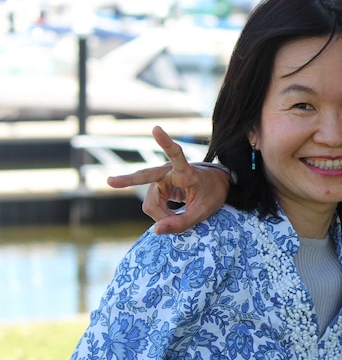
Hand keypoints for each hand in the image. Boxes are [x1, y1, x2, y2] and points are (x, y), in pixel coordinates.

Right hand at [107, 126, 229, 233]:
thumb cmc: (212, 194)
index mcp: (186, 172)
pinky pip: (152, 205)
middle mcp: (170, 172)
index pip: (176, 155)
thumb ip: (182, 223)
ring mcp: (162, 179)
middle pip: (146, 178)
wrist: (214, 186)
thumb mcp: (204, 212)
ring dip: (161, 215)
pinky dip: (160, 215)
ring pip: (150, 203)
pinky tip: (169, 216)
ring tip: (176, 220)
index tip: (156, 128)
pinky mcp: (157, 187)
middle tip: (109, 182)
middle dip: (128, 180)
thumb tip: (155, 231)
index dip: (166, 143)